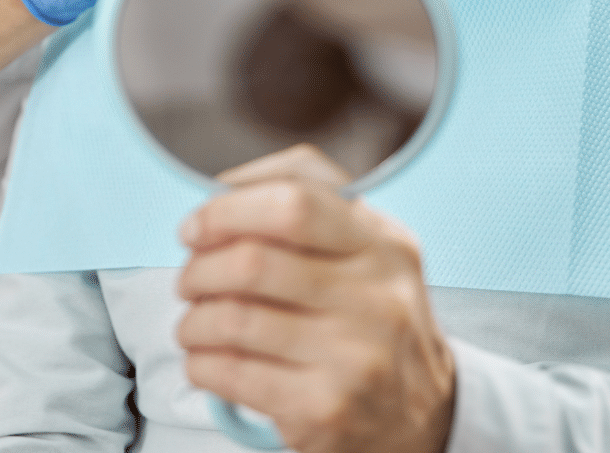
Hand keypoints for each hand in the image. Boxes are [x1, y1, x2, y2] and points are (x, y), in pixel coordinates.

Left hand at [176, 145, 454, 452]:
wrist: (422, 416)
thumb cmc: (371, 316)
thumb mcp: (365, 248)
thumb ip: (306, 204)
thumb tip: (220, 194)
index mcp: (382, 242)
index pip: (294, 201)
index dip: (227, 209)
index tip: (196, 226)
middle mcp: (378, 297)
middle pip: (253, 262)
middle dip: (199, 269)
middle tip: (188, 280)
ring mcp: (356, 356)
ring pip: (234, 319)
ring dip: (193, 320)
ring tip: (191, 324)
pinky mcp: (327, 409)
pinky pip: (234, 373)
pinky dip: (201, 363)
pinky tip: (204, 360)